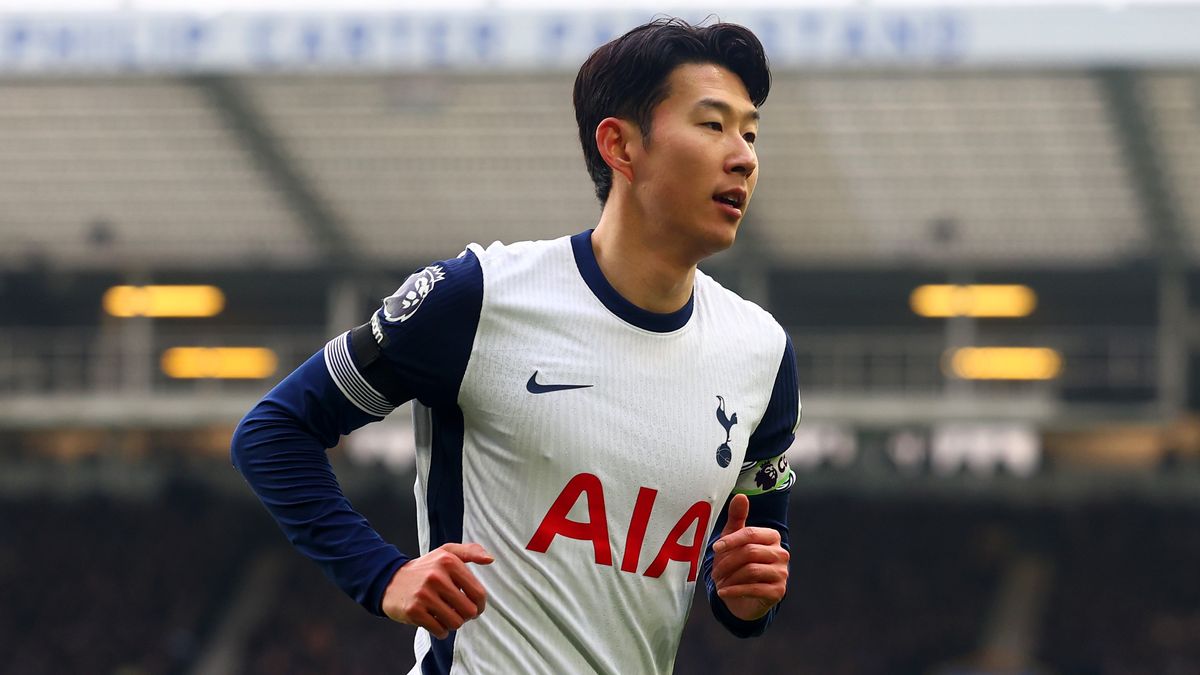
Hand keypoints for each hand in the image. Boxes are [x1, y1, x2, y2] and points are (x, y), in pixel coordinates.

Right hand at [381, 542, 493, 638]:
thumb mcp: (445, 552)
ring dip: (453, 623)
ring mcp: (424, 594)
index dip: (480, 605)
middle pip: (469, 611)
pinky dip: (441, 631)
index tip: (475, 607)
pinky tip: (435, 621)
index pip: (478, 593)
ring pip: (455, 622)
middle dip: (466, 616)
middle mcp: (436, 576)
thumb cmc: (424, 569)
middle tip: (458, 612)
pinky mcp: (414, 611)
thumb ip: (470, 551)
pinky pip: (440, 630)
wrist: (389, 581)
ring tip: (446, 615)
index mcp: (448, 561)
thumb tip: (490, 559)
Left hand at [711, 493, 788, 620]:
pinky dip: (734, 591)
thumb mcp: (733, 539)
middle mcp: (781, 553)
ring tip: (719, 583)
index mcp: (772, 537)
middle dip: (728, 562)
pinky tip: (723, 592)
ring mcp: (782, 573)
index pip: (750, 534)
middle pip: (750, 552)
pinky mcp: (779, 591)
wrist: (744, 596)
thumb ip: (737, 517)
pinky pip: (754, 589)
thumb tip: (741, 495)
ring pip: (751, 571)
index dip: (731, 540)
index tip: (715, 548)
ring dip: (730, 578)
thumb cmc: (738, 563)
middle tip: (714, 572)